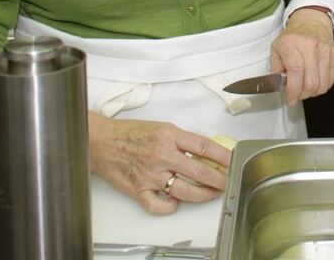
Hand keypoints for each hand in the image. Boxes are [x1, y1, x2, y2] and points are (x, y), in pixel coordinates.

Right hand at [88, 112, 230, 214]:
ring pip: (184, 191)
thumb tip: (204, 152)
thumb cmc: (129, 133)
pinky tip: (176, 201)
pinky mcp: (138, 190)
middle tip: (227, 182)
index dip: (222, 155)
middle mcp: (161, 156)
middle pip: (198, 172)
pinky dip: (171, 206)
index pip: (203, 146)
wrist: (101, 142)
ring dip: (202, 195)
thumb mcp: (161, 127)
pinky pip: (160, 206)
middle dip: (218, 180)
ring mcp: (150, 175)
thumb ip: (181, 140)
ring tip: (211, 193)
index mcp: (168, 135)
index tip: (232, 160)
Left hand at [272, 8, 333, 104]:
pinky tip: (315, 81)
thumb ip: (274, 67)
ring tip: (306, 87)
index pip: (296, 70)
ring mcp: (326, 51)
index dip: (293, 89)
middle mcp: (311, 46)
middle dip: (302, 95)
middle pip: (311, 82)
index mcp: (293, 44)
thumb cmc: (293, 37)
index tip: (291, 98)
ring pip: (322, 85)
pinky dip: (323, 86)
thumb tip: (277, 83)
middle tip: (297, 94)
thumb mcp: (276, 48)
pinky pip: (331, 80)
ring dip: (313, 92)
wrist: (311, 22)